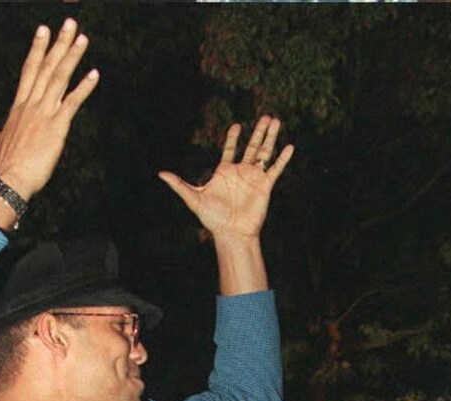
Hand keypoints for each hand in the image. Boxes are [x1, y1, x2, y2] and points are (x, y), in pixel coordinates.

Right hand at [0, 19, 98, 201]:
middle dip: (58, 44)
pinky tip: (94, 73)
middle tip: (69, 24)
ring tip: (83, 38)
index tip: (43, 31)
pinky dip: (84, 87)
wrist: (10, 180)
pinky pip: (73, 102)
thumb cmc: (4, 166)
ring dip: (72, 56)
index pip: (29, 71)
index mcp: (18, 108)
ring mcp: (44, 113)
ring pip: (59, 78)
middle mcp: (31, 105)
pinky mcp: (57, 126)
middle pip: (46, 67)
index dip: (37, 50)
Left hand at [158, 116, 293, 240]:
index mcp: (225, 172)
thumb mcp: (194, 198)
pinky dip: (282, 159)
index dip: (233, 138)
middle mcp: (241, 172)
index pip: (231, 149)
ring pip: (264, 153)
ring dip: (270, 137)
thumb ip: (179, 185)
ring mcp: (254, 178)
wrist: (231, 233)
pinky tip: (290, 147)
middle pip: (252, 146)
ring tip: (276, 121)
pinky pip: (275, 169)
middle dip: (259, 131)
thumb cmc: (213, 219)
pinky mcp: (265, 186)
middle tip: (266, 117)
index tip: (237, 125)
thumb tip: (160, 174)